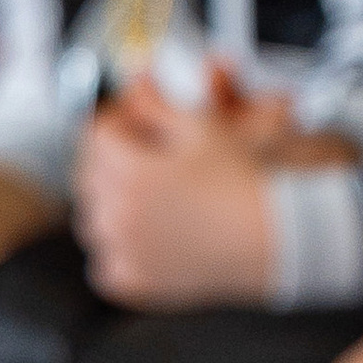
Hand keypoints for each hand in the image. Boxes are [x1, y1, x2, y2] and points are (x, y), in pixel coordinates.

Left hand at [74, 89, 273, 307]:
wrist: (273, 235)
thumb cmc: (241, 180)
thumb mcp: (199, 127)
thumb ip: (156, 103)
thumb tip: (134, 80)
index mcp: (128, 170)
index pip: (97, 134)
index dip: (117, 122)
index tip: (133, 123)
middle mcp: (117, 212)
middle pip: (89, 175)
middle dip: (109, 161)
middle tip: (138, 157)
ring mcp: (124, 250)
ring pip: (92, 220)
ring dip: (108, 204)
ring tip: (141, 196)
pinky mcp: (135, 282)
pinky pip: (105, 265)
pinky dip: (117, 252)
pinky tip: (142, 238)